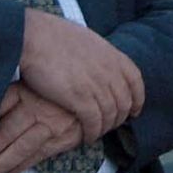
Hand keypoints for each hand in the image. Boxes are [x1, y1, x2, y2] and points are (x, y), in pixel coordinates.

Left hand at [0, 82, 83, 172]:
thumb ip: (1, 104)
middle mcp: (37, 107)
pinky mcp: (62, 139)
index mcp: (26, 90)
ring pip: (20, 148)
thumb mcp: (28, 89)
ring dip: (0, 165)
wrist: (93, 99)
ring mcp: (50, 124)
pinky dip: (20, 168)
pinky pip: (36, 156)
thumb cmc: (52, 95)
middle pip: (5, 132)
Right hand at [19, 10, 144, 142]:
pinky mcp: (79, 98)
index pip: (135, 81)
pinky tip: (86, 137)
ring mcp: (96, 85)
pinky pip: (94, 122)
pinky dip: (92, 132)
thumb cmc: (53, 35)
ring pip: (110, 115)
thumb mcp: (87, 40)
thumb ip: (99, 55)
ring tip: (96, 133)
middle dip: (119, 118)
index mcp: (112, 55)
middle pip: (124, 102)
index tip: (134, 110)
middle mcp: (109, 71)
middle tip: (109, 125)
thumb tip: (100, 63)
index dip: (137, 98)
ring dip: (104, 128)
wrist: (34, 37)